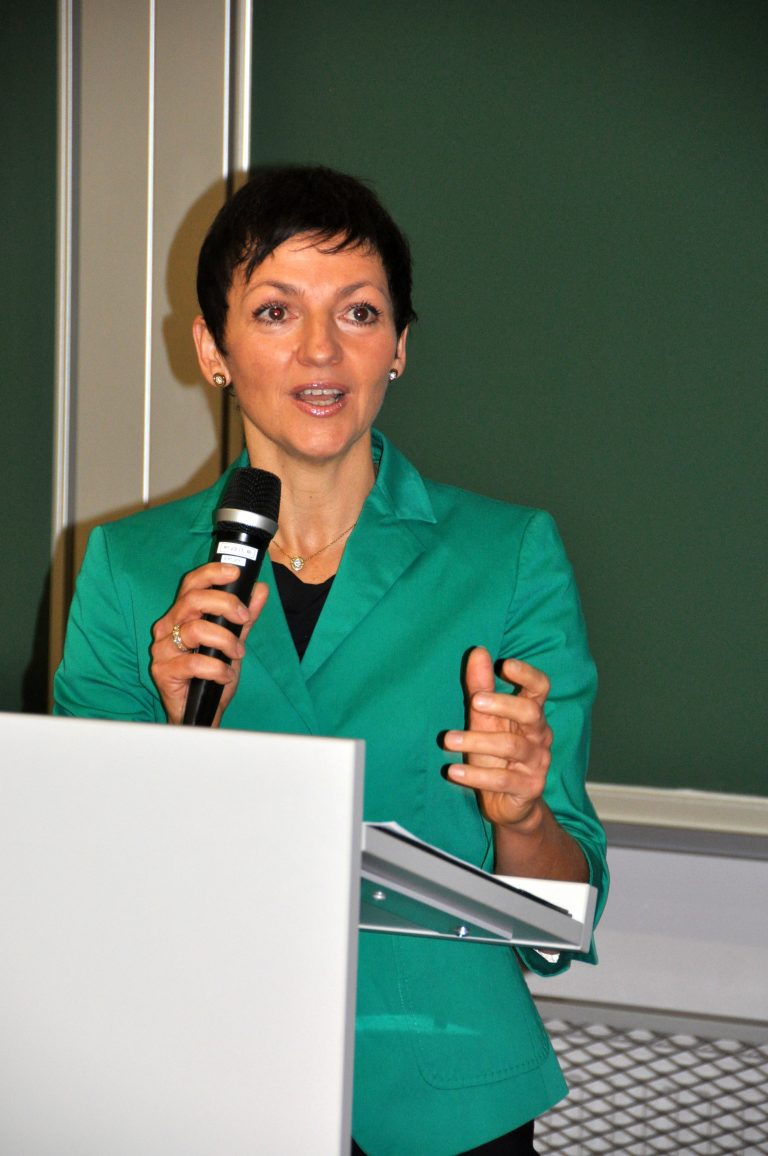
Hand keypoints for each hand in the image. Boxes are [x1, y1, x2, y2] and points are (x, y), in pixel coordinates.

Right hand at [151, 563, 267, 724]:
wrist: (202, 711)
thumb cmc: (212, 675)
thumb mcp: (233, 641)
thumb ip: (244, 617)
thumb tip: (260, 589)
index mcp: (181, 614)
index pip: (191, 584)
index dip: (212, 573)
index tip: (236, 573)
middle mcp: (167, 627)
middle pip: (193, 600)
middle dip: (225, 604)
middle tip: (244, 618)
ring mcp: (162, 648)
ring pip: (195, 629)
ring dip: (225, 640)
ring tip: (238, 653)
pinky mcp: (163, 670)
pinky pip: (194, 662)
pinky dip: (218, 668)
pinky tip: (226, 675)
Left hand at [442, 647, 552, 830]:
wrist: (511, 803)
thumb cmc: (497, 753)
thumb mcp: (486, 719)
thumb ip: (481, 686)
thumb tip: (478, 651)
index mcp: (532, 714)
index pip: (540, 687)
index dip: (527, 674)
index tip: (504, 664)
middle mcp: (539, 735)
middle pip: (530, 713)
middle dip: (503, 704)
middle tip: (475, 701)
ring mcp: (536, 762)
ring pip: (511, 746)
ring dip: (477, 741)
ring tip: (448, 740)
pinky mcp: (528, 787)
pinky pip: (502, 779)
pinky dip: (475, 775)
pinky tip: (453, 771)